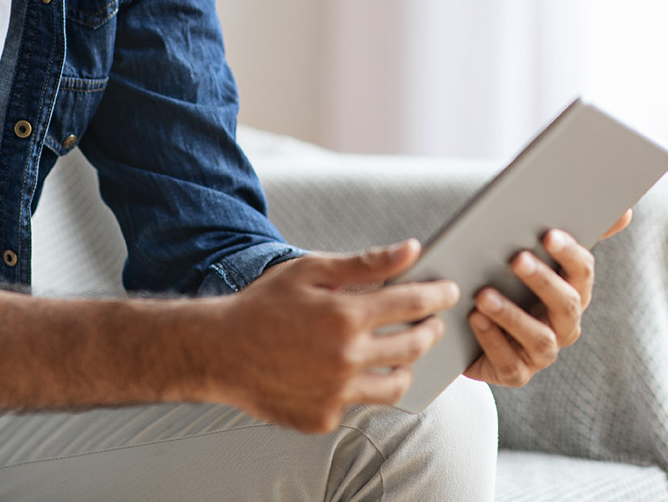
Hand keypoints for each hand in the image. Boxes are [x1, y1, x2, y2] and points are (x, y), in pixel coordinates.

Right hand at [208, 240, 458, 432]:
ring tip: (404, 353)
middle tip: (432, 322)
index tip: (450, 291)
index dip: (437, 295)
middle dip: (430, 330)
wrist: (218, 352)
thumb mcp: (311, 271)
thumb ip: (365, 263)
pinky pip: (358, 404)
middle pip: (413, 346)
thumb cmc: (264, 305)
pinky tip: (353, 372)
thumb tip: (412, 249)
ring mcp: (336, 393)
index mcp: (345, 316)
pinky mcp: (324, 418)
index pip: (411, 303)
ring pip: (395, 385)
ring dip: (406, 366)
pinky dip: (361, 387)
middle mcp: (346, 358)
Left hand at [462, 217, 626, 386]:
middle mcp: (564, 325)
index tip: (549, 234)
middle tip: (517, 258)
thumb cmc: (508, 286)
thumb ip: (569, 235)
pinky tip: (475, 319)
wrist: (472, 334)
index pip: (582, 273)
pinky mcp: (516, 373)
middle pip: (566, 304)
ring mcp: (542, 353)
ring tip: (484, 295)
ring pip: (539, 338)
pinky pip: (510, 363)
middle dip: (542, 281)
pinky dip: (493, 340)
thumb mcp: (533, 259)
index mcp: (573, 293)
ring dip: (512, 315)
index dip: (569, 254)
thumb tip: (628, 212)